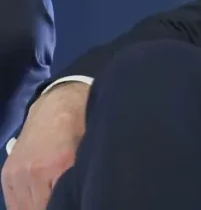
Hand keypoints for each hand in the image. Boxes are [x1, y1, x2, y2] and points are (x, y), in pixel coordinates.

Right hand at [1, 83, 88, 209]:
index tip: (74, 205)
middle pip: (38, 209)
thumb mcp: (89, 150)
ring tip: (53, 203)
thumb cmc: (80, 126)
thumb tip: (84, 198)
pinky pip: (12, 202)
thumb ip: (81, 178)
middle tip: (67, 204)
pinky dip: (24, 206)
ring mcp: (17, 173)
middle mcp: (32, 172)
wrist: (58, 104)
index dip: (68, 207)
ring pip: (23, 209)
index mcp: (58, 165)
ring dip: (37, 208)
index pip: (57, 205)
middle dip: (54, 208)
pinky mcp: (7, 173)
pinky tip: (37, 203)